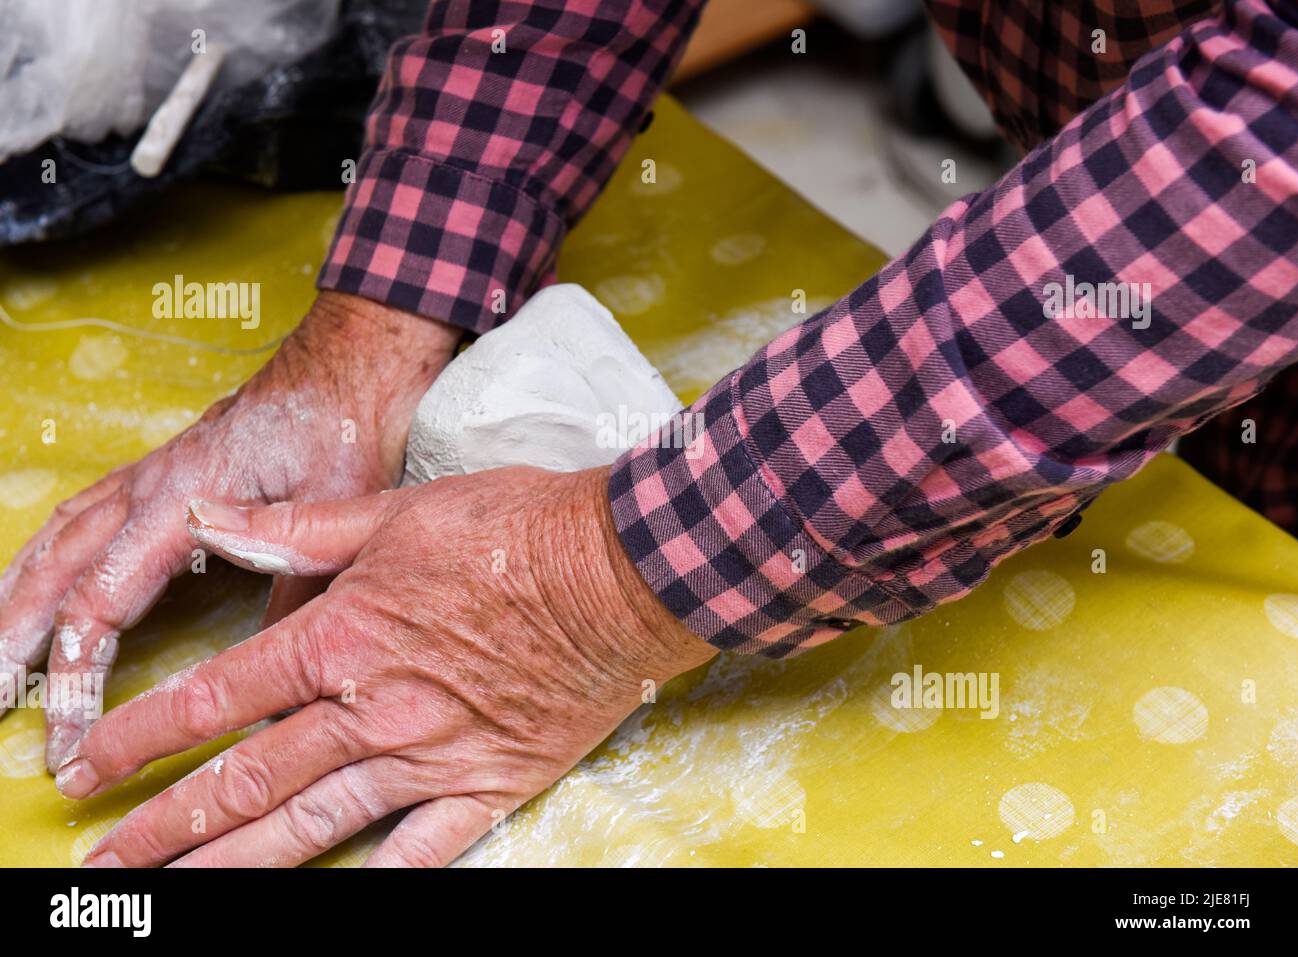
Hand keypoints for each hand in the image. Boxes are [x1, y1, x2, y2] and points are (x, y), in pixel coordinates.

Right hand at [0, 291, 460, 769]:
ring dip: (12, 601)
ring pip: (52, 541)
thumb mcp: (333, 514)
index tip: (64, 736)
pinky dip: (42, 557)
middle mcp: (145, 488)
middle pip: (51, 573)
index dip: (73, 676)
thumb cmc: (340, 432)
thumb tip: (273, 670)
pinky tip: (32, 583)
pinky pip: (75, 518)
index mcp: (179, 504)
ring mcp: (145, 476)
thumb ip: (294, 587)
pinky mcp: (157, 473)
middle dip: (11, 642)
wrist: (344, 368)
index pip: (99, 604)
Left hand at [58, 466, 715, 866]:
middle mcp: (371, 709)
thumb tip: (206, 519)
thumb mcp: (398, 510)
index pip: (215, 697)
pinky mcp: (487, 785)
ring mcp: (429, 758)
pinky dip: (377, 884)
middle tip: (105, 863)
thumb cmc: (516, 530)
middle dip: (163, 828)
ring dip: (233, 867)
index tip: (89, 768)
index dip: (141, 736)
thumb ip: (297, 528)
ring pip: (312, 828)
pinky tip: (338, 907)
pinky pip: (422, 854)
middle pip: (246, 782)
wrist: (623, 572)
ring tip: (174, 897)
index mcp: (342, 636)